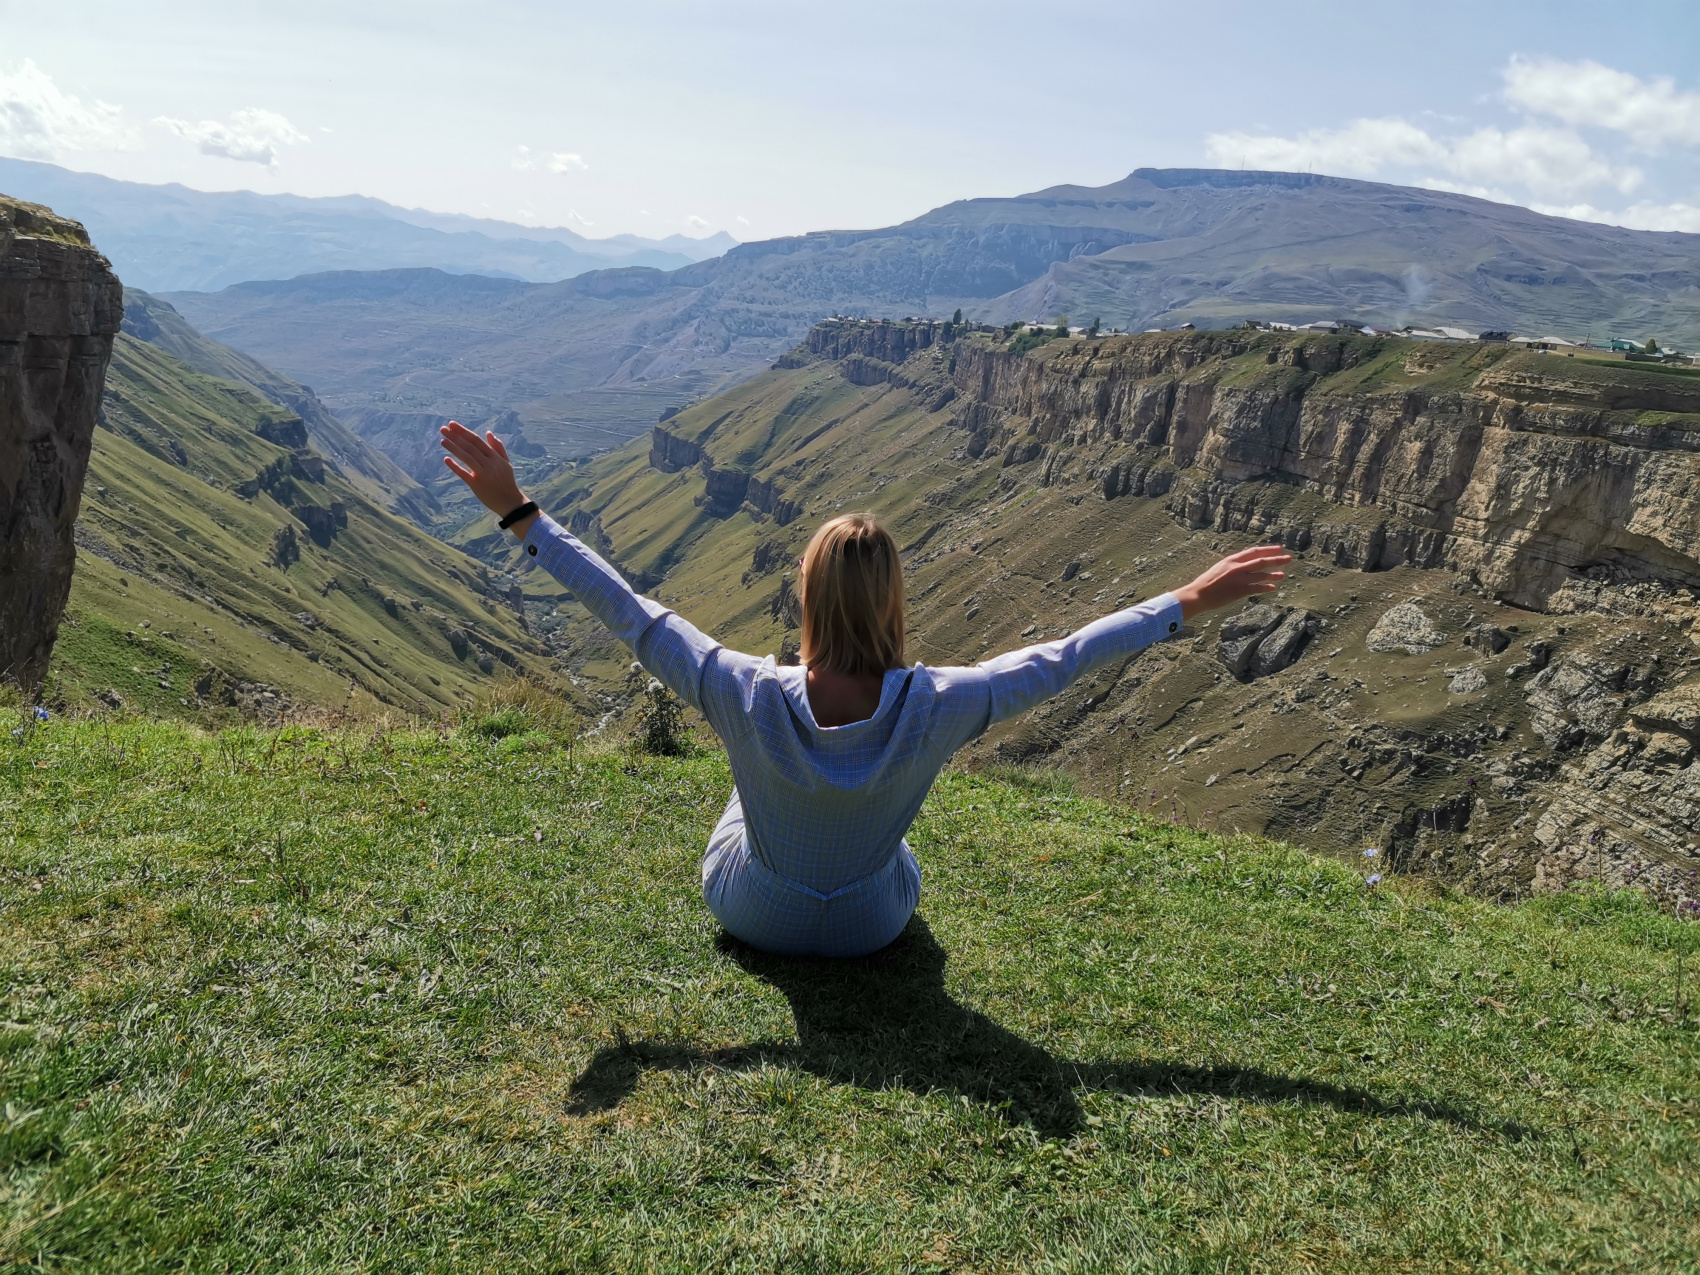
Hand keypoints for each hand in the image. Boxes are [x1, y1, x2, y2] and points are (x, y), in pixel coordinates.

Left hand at [439, 421, 534, 536]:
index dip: (463, 432)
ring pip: (466, 457)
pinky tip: (446, 459)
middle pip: (470, 447)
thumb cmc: (507, 481)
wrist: (510, 502)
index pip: (476, 440)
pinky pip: (464, 474)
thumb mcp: (506, 462)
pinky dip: (455, 466)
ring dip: (453, 448)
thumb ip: (498, 447)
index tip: (452, 424)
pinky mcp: (477, 485)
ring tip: (442, 440)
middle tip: (443, 428)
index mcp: (495, 456)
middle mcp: (489, 463)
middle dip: (455, 436)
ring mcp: (483, 474)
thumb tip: (489, 433)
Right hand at [1170, 544, 1293, 619]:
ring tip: (1283, 575)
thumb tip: (1245, 564)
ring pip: (1261, 575)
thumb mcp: (1219, 568)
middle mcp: (1237, 567)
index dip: (1267, 550)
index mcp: (1231, 560)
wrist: (1198, 594)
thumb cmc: (1207, 583)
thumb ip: (1233, 565)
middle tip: (1289, 558)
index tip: (1278, 549)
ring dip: (1273, 574)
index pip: (1253, 552)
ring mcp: (1239, 579)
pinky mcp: (1239, 591)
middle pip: (1261, 561)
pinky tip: (1273, 588)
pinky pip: (1256, 588)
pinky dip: (1265, 587)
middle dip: (1276, 559)